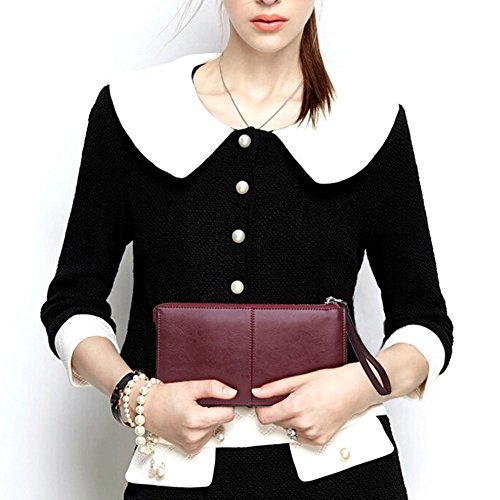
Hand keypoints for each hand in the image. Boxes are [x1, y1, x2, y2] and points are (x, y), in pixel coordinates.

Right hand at [130, 378, 237, 454]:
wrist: (147, 409)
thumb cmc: (165, 397)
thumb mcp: (190, 386)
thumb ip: (213, 388)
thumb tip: (232, 393)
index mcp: (195, 420)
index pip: (228, 414)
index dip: (226, 403)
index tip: (218, 398)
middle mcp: (194, 436)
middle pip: (221, 421)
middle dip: (214, 410)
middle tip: (198, 403)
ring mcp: (192, 445)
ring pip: (215, 429)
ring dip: (208, 420)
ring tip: (192, 411)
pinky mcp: (190, 450)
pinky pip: (206, 437)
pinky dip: (202, 429)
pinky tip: (190, 421)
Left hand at [252, 362, 376, 445]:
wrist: (353, 389)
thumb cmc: (330, 381)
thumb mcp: (299, 379)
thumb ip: (275, 388)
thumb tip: (257, 392)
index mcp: (296, 406)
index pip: (265, 417)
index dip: (261, 409)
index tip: (264, 404)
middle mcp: (303, 423)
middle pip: (276, 422)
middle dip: (279, 411)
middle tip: (291, 399)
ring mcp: (312, 433)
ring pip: (289, 429)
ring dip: (291, 420)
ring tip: (305, 406)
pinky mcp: (320, 440)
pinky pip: (301, 437)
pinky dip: (302, 428)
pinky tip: (311, 415)